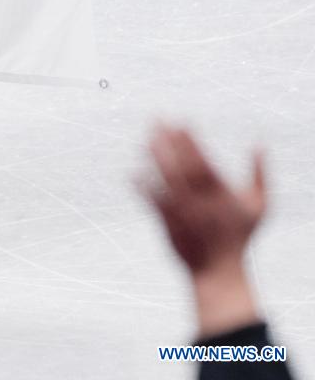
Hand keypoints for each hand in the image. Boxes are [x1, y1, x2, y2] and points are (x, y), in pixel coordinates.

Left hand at [133, 123, 267, 275]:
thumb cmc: (239, 237)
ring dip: (154, 159)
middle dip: (168, 142)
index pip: (203, 162)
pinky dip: (143, 186)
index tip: (180, 121)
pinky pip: (153, 201)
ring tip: (145, 140)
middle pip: (182, 167)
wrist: (218, 273)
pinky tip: (133, 173)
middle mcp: (201, 202)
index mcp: (221, 195)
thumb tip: (261, 144)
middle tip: (156, 120)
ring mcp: (183, 213)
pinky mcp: (167, 224)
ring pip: (165, 181)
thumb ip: (260, 174)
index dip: (190, 141)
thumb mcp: (258, 207)